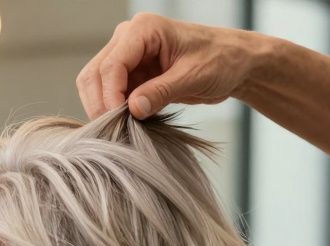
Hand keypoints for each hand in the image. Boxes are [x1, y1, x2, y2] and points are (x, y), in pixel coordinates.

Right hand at [77, 13, 263, 118]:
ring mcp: (127, 57)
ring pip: (95, 86)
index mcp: (144, 29)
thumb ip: (162, 92)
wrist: (234, 63)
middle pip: (94, 74)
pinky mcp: (130, 75)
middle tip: (114, 131)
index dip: (110, 95)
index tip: (120, 120)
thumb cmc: (221, 60)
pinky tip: (126, 125)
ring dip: (104, 109)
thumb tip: (133, 109)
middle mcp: (128, 39)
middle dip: (100, 104)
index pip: (112, 64)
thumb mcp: (194, 77)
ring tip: (121, 129)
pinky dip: (113, 112)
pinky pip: (109, 95)